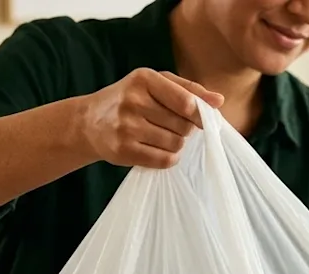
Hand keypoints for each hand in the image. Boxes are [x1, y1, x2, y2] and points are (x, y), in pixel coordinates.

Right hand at [78, 68, 224, 168]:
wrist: (89, 122)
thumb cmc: (131, 99)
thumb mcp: (156, 84)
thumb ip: (189, 90)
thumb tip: (219, 101)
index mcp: (144, 79)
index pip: (186, 102)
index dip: (201, 115)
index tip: (203, 120)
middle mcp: (133, 101)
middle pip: (183, 125)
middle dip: (185, 129)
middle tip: (172, 126)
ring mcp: (126, 127)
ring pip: (175, 144)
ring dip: (177, 144)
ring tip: (162, 136)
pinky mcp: (122, 150)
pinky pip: (163, 160)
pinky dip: (169, 158)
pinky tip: (159, 150)